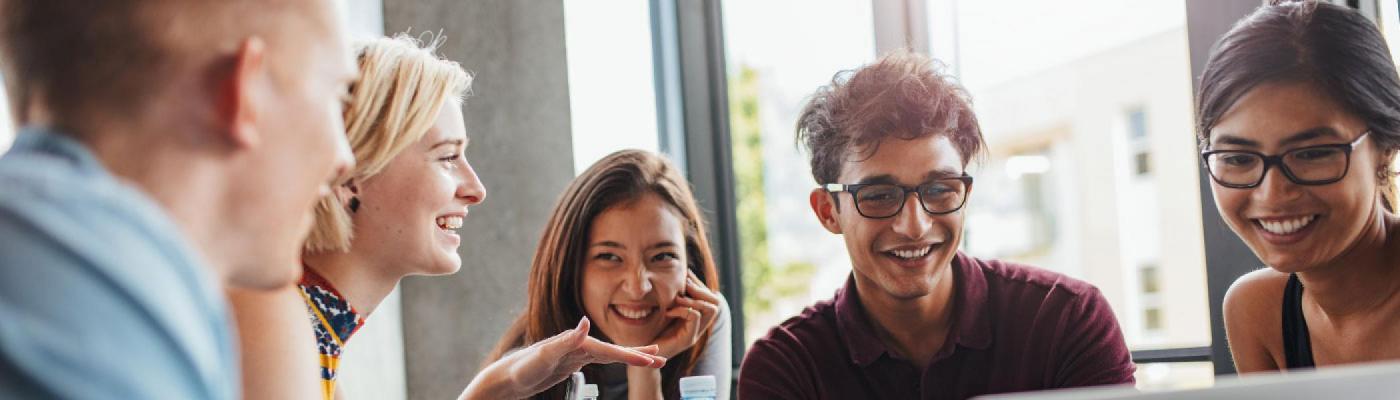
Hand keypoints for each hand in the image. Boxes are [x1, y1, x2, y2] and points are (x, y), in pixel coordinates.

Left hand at [460, 317, 665, 399]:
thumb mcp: (545, 355)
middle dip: (639, 353)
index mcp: (578, 343)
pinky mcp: (572, 361)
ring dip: (630, 356)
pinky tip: (620, 360)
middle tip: (662, 357)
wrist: (507, 377)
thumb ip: (567, 339)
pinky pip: (601, 360)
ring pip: (610, 354)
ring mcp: (577, 353)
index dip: (632, 355)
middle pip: (615, 349)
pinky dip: (615, 359)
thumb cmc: (523, 367)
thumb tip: (586, 322)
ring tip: (650, 358)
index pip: (611, 350)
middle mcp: (579, 344)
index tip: (653, 359)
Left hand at [652, 272, 719, 358]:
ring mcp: (695, 334)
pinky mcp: (687, 340)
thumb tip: (681, 273)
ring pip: (711, 309)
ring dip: (694, 299)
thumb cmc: (651, 330)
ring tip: (677, 299)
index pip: (711, 297)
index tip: (686, 275)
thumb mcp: (665, 308)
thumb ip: (676, 296)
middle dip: (701, 290)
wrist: (643, 352)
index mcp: (696, 319)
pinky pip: (694, 317)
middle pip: (716, 303)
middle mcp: (699, 327)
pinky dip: (682, 309)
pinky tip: (669, 311)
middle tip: (684, 286)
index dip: (700, 284)